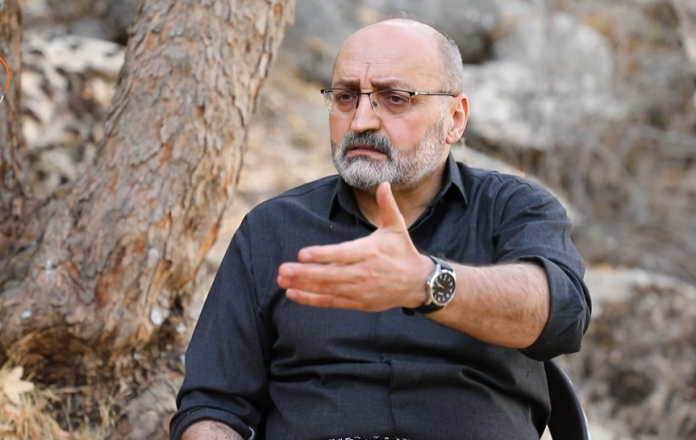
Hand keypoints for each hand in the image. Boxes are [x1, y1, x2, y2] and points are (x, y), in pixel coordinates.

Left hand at [277, 182, 433, 311]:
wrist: (417, 283)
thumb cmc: (402, 251)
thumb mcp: (396, 227)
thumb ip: (387, 206)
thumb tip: (384, 184)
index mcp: (369, 252)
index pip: (342, 255)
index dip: (322, 255)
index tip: (302, 254)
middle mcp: (362, 273)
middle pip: (330, 275)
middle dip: (304, 273)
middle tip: (283, 269)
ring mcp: (359, 290)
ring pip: (327, 289)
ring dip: (303, 285)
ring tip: (282, 280)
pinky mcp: (357, 303)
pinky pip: (330, 301)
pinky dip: (311, 299)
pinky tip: (293, 294)